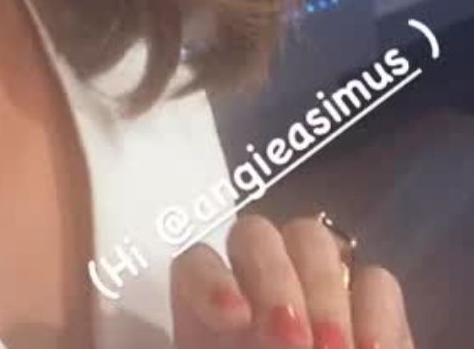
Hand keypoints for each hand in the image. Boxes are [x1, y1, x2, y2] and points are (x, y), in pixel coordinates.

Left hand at [169, 212, 414, 347]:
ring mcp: (316, 291)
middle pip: (256, 236)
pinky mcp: (374, 313)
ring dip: (324, 294)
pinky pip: (378, 282)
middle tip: (294, 342)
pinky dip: (378, 314)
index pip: (197, 266)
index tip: (234, 319)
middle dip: (275, 281)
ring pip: (314, 242)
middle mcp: (257, 291)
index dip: (211, 281)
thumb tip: (244, 330)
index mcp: (212, 319)